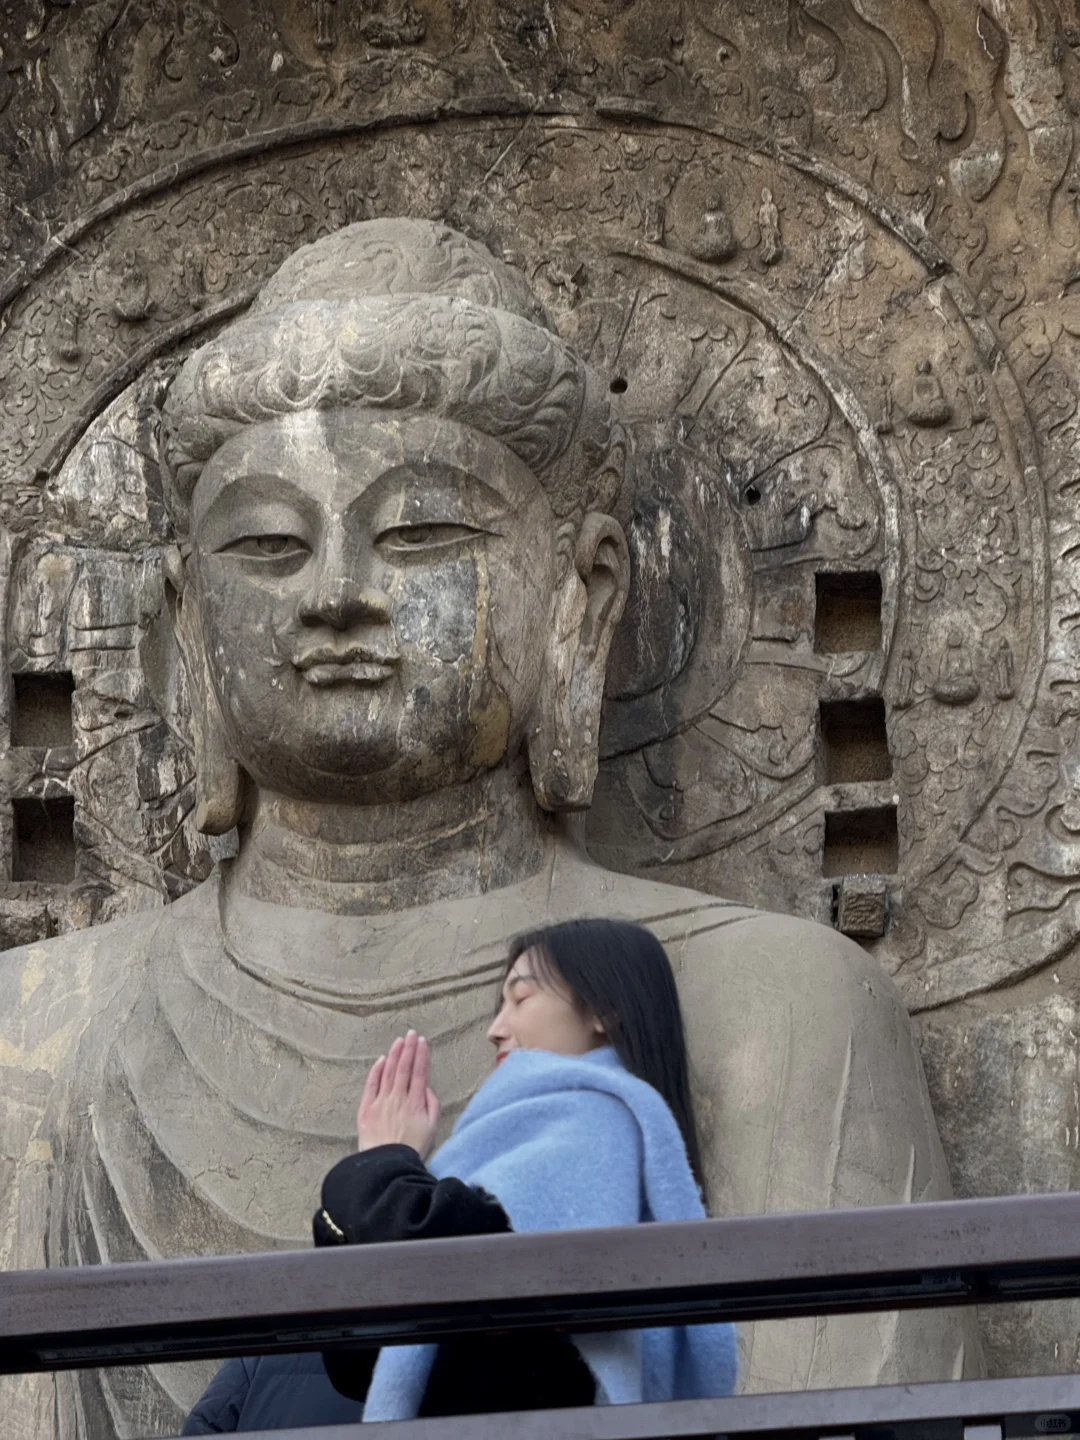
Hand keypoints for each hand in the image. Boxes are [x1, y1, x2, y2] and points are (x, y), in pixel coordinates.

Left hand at [357, 1031, 440, 1159]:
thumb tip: (426, 1088)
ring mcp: (381, 1101)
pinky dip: (377, 1071)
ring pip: (389, 1072)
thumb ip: (432, 1105)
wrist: (387, 1165)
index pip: (420, 1072)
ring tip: (399, 1041)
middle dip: (409, 1048)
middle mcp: (398, 1097)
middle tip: (411, 1033)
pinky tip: (382, 1060)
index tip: (423, 1042)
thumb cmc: (413, 1149)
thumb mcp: (432, 1129)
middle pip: (404, 1068)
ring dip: (395, 1054)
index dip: (421, 1055)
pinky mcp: (366, 1109)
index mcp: (416, 1102)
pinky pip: (371, 1085)